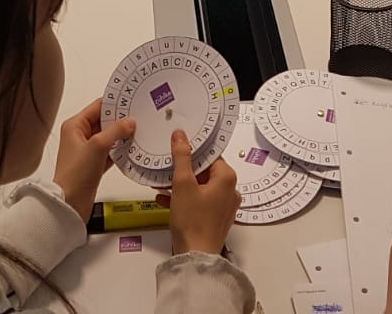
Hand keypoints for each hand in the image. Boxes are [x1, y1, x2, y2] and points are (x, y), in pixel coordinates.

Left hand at [52, 98, 136, 220]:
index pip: (97, 106)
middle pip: (104, 121)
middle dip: (121, 119)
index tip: (130, 100)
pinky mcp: (94, 164)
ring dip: (122, 135)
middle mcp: (79, 136)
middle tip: (139, 115)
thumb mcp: (97, 146)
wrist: (69, 205)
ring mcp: (87, 151)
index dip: (114, 103)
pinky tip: (133, 149)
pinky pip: (110, 152)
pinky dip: (120, 150)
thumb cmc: (75, 175)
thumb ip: (115, 130)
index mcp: (75, 126)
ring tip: (140, 131)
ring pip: (109, 137)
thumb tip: (129, 122)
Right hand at [156, 129, 239, 256]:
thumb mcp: (183, 183)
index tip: (178, 146)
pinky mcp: (215, 219)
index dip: (193, 150)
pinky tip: (164, 198)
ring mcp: (224, 206)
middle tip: (167, 164)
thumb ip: (182, 157)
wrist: (195, 256)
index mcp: (227, 178)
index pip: (211, 154)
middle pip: (205, 171)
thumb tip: (180, 136)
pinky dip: (184, 198)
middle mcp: (230, 191)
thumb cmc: (193, 221)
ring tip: (162, 181)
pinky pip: (199, 202)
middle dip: (184, 169)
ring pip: (200, 187)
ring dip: (181, 184)